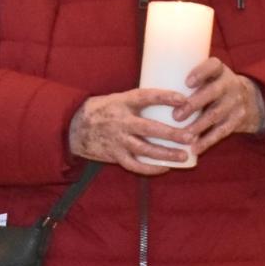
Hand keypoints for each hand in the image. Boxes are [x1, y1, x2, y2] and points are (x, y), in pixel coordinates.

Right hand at [68, 88, 194, 176]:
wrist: (74, 128)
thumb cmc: (101, 110)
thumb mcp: (116, 99)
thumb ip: (137, 101)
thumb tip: (167, 99)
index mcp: (121, 102)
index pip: (146, 97)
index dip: (165, 97)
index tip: (183, 99)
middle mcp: (120, 121)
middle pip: (150, 128)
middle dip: (172, 133)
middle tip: (190, 136)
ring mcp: (117, 140)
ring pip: (145, 149)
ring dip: (166, 153)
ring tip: (183, 155)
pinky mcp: (114, 155)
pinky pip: (135, 165)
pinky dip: (151, 168)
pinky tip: (165, 168)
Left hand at [173, 58, 264, 152]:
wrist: (247, 99)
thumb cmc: (210, 85)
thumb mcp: (206, 75)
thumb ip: (183, 76)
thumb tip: (144, 80)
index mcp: (219, 69)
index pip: (212, 66)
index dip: (201, 73)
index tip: (186, 82)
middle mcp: (230, 84)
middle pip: (213, 92)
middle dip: (194, 104)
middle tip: (175, 116)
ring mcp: (236, 103)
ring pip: (216, 114)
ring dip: (198, 126)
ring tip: (182, 135)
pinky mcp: (237, 120)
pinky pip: (222, 132)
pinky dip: (207, 142)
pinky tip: (195, 149)